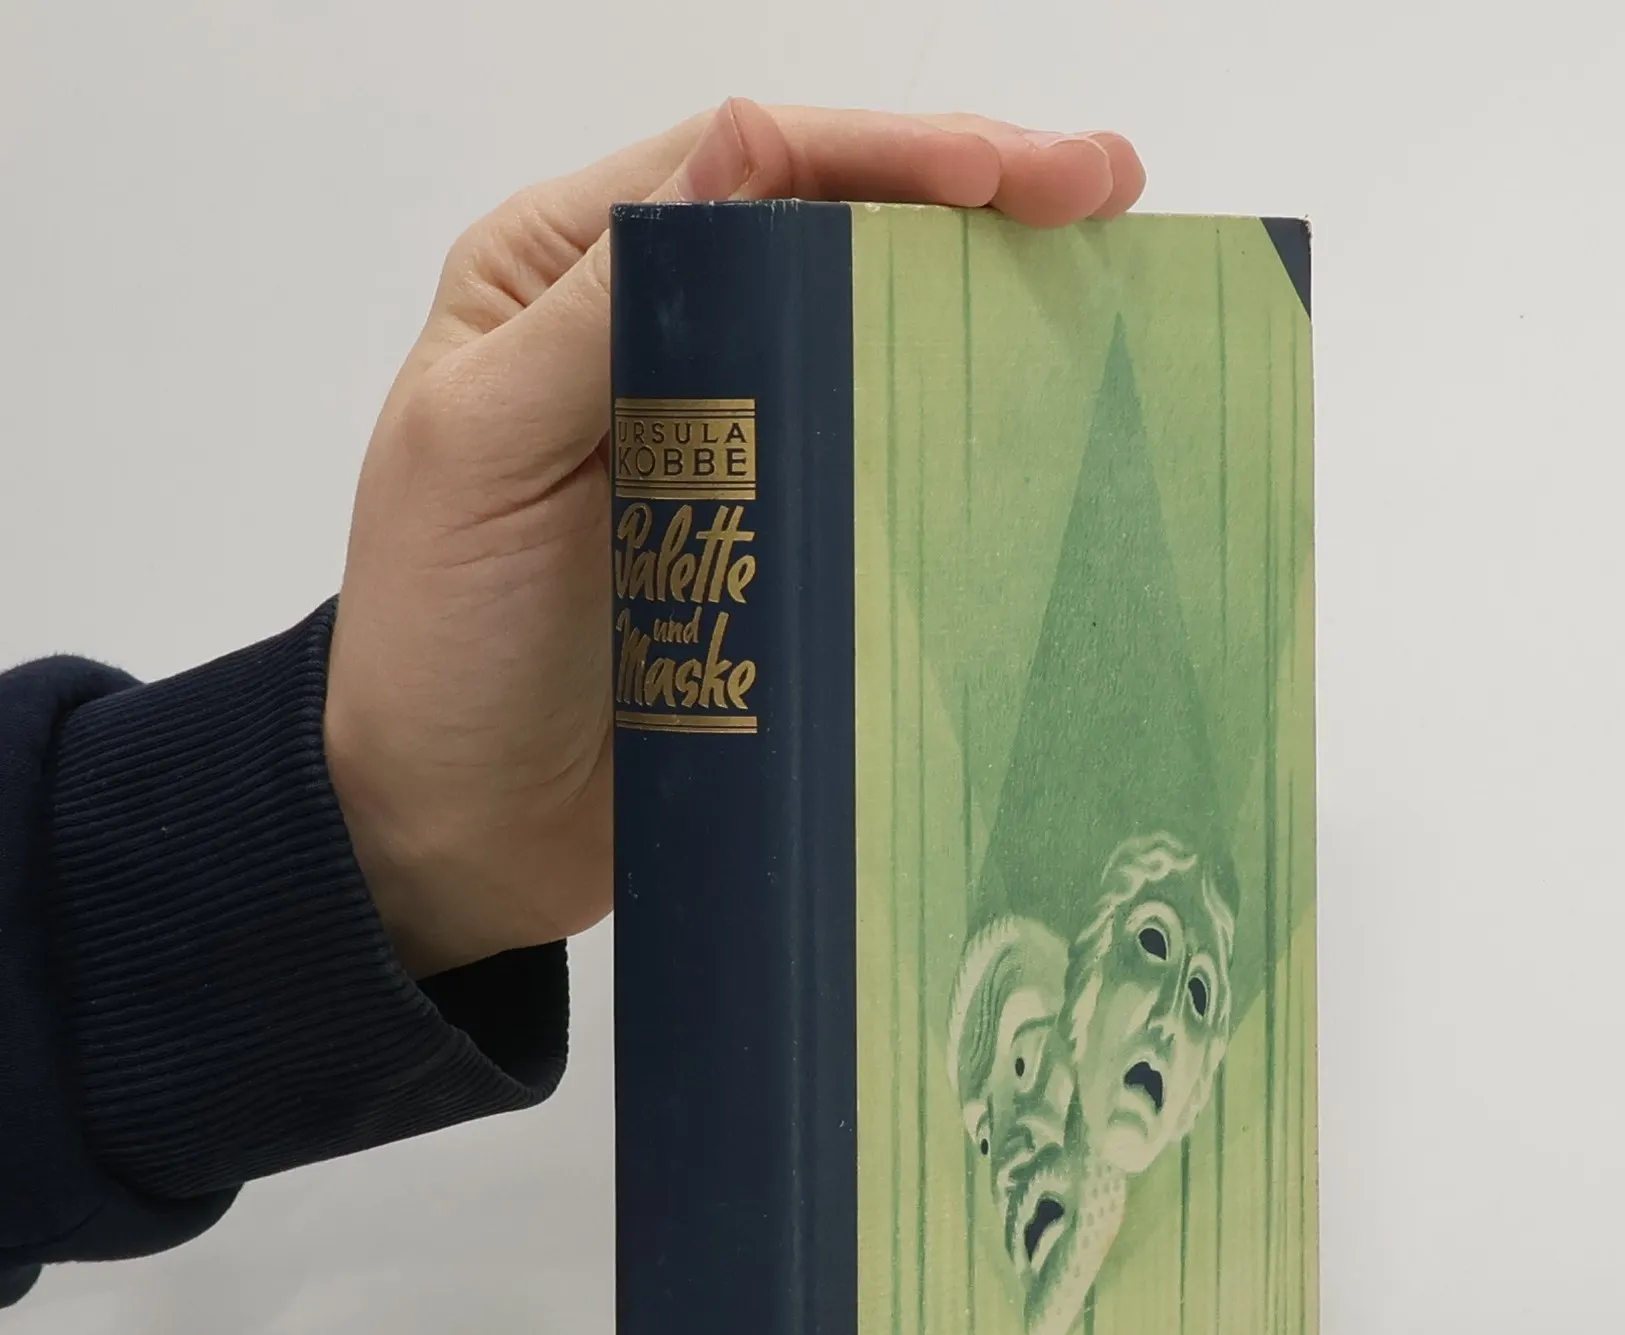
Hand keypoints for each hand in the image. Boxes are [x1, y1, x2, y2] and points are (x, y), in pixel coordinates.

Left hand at [325, 101, 1145, 977]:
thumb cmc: (440, 639)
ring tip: (1111, 280)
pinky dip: (964, 439)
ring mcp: (732, 446)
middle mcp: (661, 336)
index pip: (754, 164)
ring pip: (873, 340)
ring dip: (990, 304)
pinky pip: (880, 470)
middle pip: (836, 232)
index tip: (1017, 176)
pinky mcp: (777, 545)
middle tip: (1108, 194)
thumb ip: (605, 301)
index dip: (894, 153)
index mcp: (571, 273)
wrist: (455, 825)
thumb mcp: (485, 445)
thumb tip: (750, 144)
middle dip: (977, 200)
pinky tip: (1046, 424)